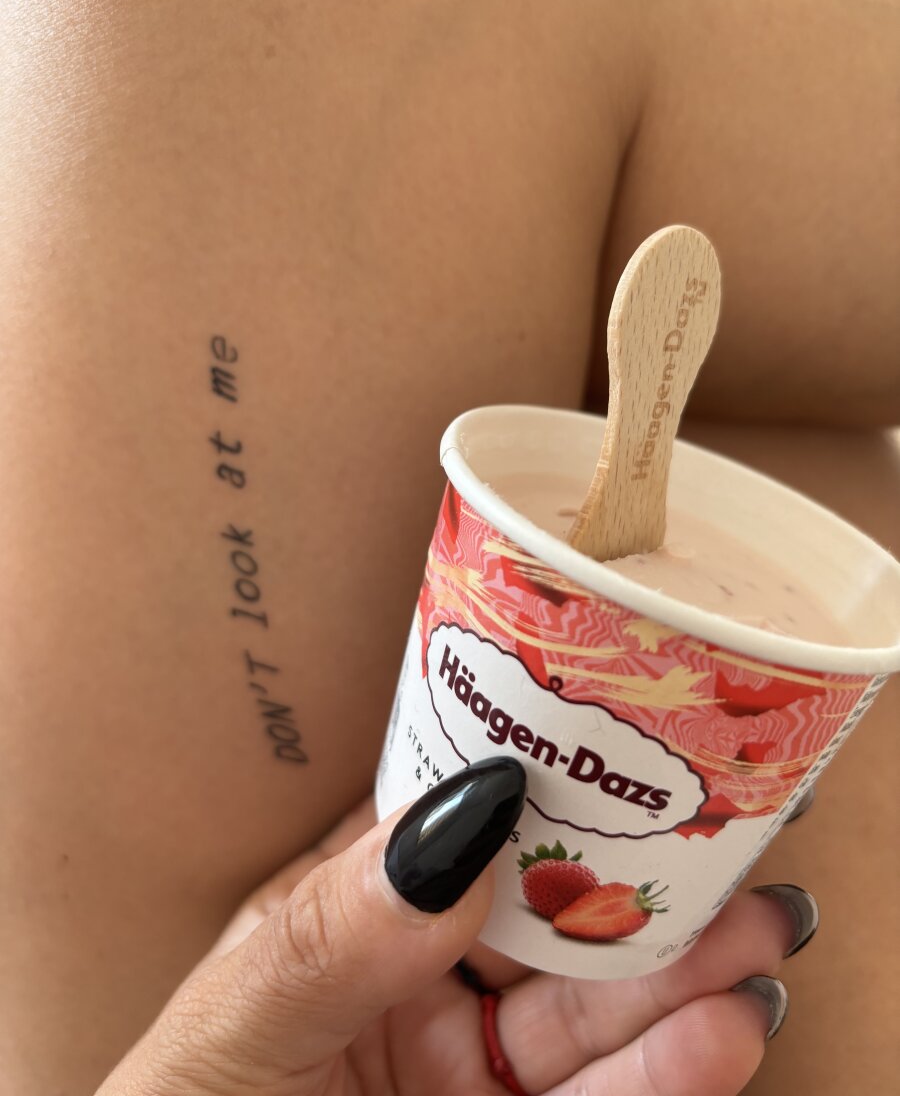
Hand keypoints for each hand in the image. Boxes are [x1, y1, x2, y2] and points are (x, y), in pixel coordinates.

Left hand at [98, 760, 805, 1095]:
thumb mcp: (238, 1017)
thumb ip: (337, 930)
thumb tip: (463, 815)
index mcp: (355, 911)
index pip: (459, 823)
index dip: (546, 779)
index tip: (627, 744)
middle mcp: (423, 978)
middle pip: (553, 916)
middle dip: (646, 881)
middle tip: (737, 842)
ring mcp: (469, 1067)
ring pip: (595, 1010)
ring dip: (684, 975)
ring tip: (760, 934)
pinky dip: (667, 1074)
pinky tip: (721, 1035)